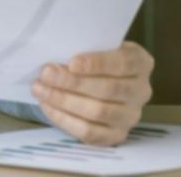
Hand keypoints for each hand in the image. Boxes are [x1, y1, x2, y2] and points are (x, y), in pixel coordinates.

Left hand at [32, 41, 153, 145]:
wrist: (97, 79)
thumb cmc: (91, 57)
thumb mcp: (92, 44)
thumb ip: (81, 47)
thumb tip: (54, 55)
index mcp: (140, 62)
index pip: (123, 63)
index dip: (97, 64)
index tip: (72, 63)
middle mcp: (141, 91)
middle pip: (108, 89)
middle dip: (72, 82)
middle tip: (45, 74)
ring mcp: (130, 116)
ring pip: (98, 112)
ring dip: (64, 100)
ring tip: (39, 89)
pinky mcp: (116, 135)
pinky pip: (90, 132)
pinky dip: (65, 119)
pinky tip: (46, 105)